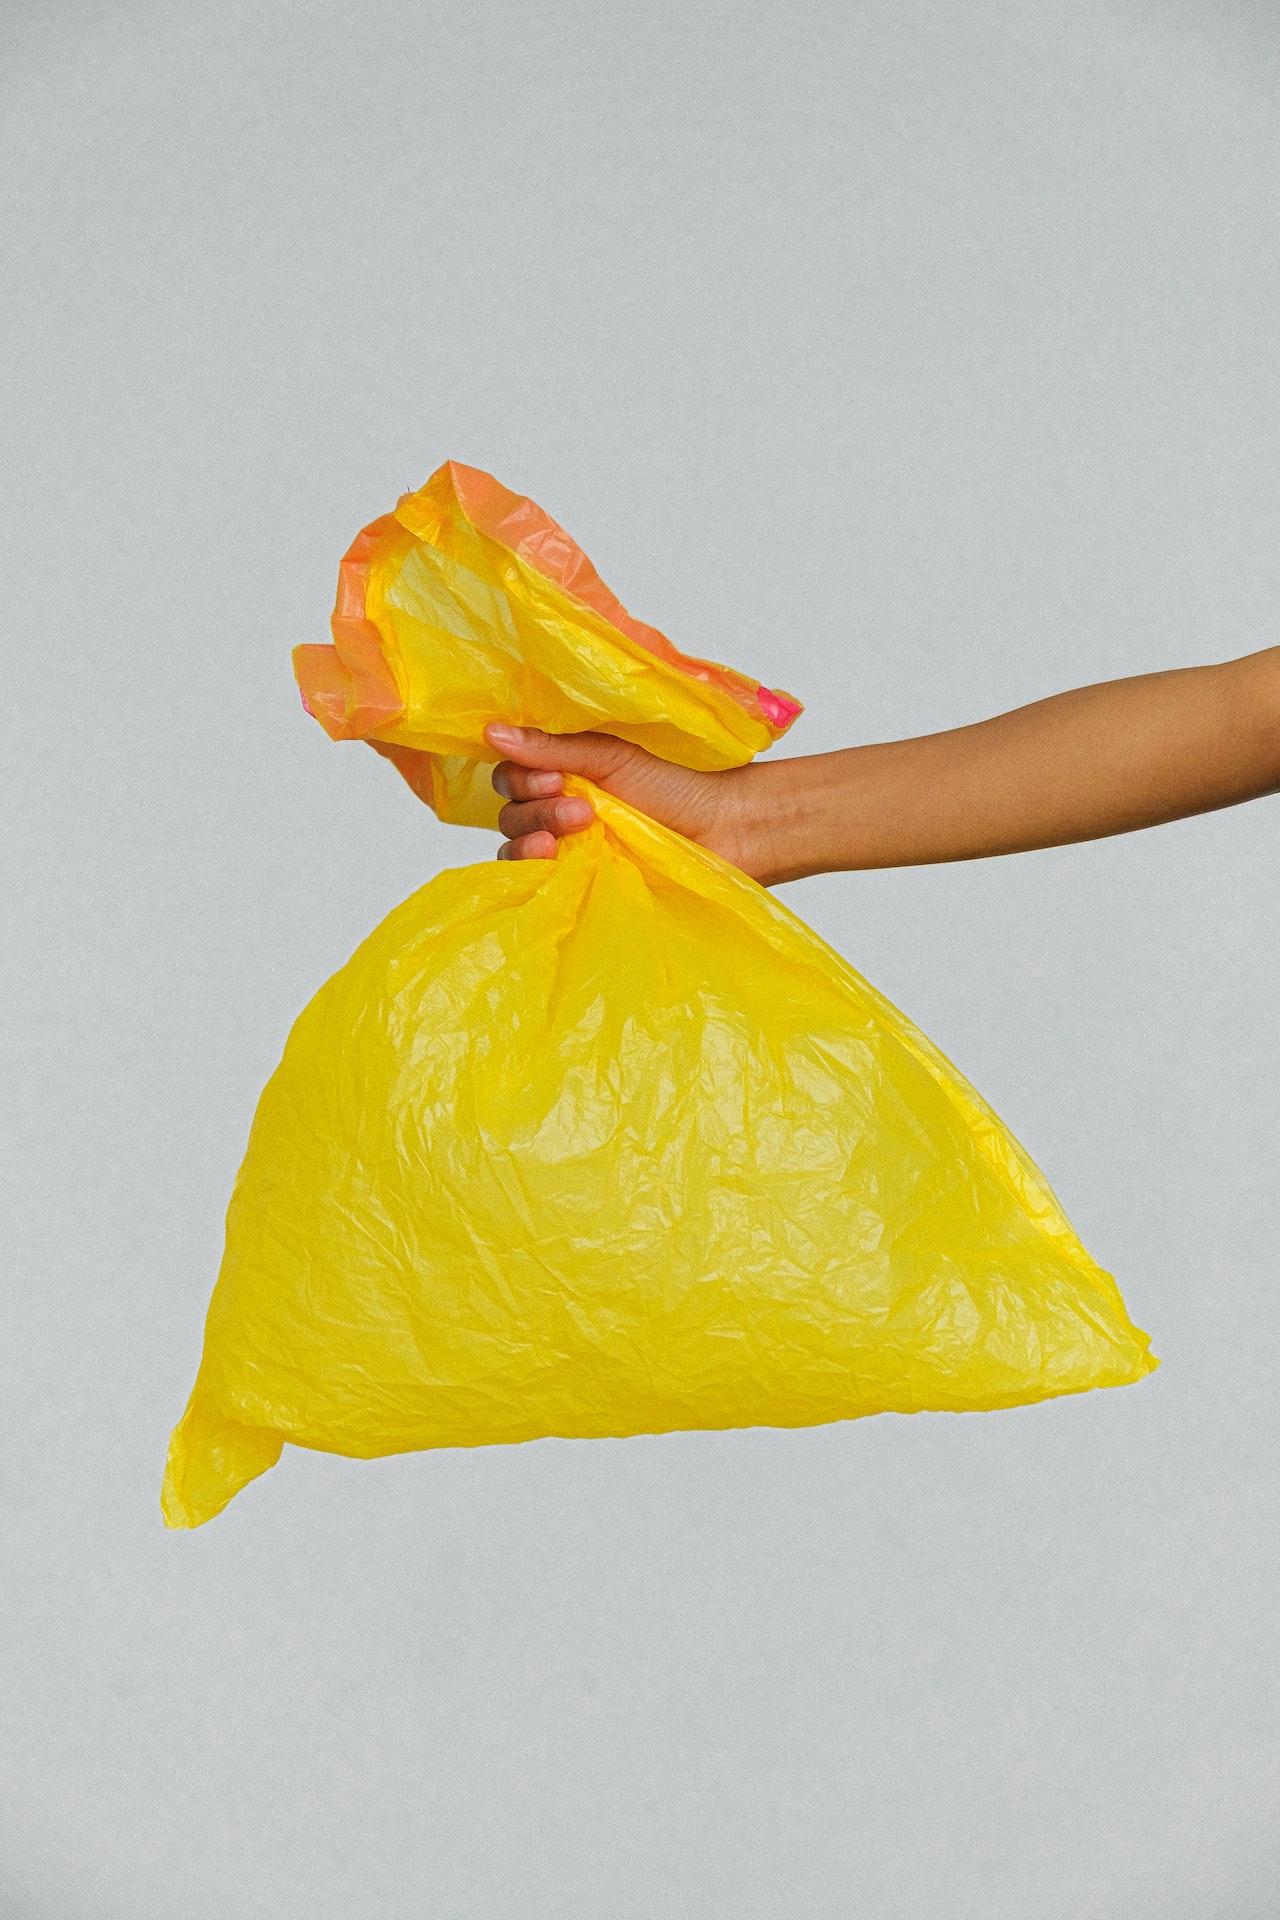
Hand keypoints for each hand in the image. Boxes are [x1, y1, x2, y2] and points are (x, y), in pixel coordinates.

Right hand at [485, 724, 771, 878]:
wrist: (722, 829)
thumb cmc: (677, 786)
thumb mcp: (613, 757)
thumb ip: (554, 747)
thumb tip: (491, 732)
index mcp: (563, 772)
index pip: (510, 774)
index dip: (521, 776)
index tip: (554, 776)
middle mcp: (557, 809)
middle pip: (510, 811)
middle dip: (535, 808)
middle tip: (579, 807)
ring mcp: (565, 850)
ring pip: (516, 845)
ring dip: (534, 837)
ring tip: (574, 833)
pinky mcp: (575, 884)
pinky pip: (533, 882)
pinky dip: (535, 872)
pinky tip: (554, 863)